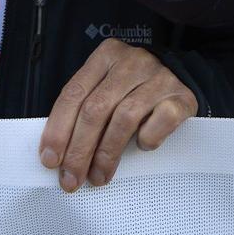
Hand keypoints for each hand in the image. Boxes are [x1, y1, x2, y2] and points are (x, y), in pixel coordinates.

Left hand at [37, 40, 195, 192]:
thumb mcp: (105, 86)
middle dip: (79, 150)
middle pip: (96, 109)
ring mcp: (158, 78)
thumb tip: (58, 153)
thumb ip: (84, 109)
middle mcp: (132, 62)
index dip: (59, 130)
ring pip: (124, 119)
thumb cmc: (134, 87)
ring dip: (107, 154)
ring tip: (99, 176)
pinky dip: (146, 140)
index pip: (74, 93)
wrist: (182, 74)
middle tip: (72, 178)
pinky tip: (140, 147)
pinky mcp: (181, 96)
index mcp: (106, 55)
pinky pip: (158, 123)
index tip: (51, 160)